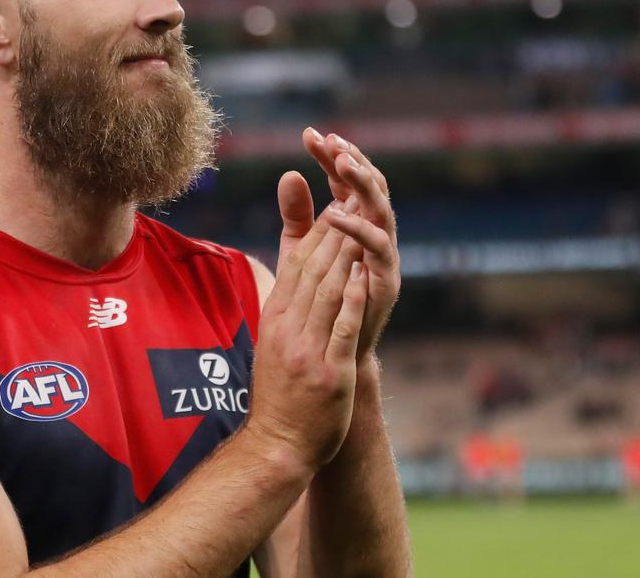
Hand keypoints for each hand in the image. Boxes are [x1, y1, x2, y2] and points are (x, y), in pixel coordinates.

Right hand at [245, 190, 369, 470]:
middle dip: (334, 231)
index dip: (318, 230)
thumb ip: (285, 300)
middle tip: (353, 197)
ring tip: (360, 223)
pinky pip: (341, 329)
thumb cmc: (280, 391)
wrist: (277, 443)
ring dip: (344, 254)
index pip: (297, 265)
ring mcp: (308, 350)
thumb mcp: (275, 339)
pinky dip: (352, 300)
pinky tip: (364, 275)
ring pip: (327, 292)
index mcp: (276, 318)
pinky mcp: (329, 372)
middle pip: (312, 270)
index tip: (337, 202)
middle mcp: (288, 329)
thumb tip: (290, 267)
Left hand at [302, 128, 400, 363]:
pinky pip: (378, 247)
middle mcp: (375, 233)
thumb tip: (289, 172)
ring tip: (341, 163)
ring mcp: (384, 255)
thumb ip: (297, 214)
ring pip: (382, 208)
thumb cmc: (320, 300)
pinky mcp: (387, 279)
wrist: (333, 353)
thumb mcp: (301, 250)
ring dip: (362, 184)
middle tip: (333, 141)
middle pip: (370, 186)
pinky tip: (335, 213)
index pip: (346, 179)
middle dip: (352, 160)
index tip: (309, 134)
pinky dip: (359, 228)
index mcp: (356, 223)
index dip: (331, 156)